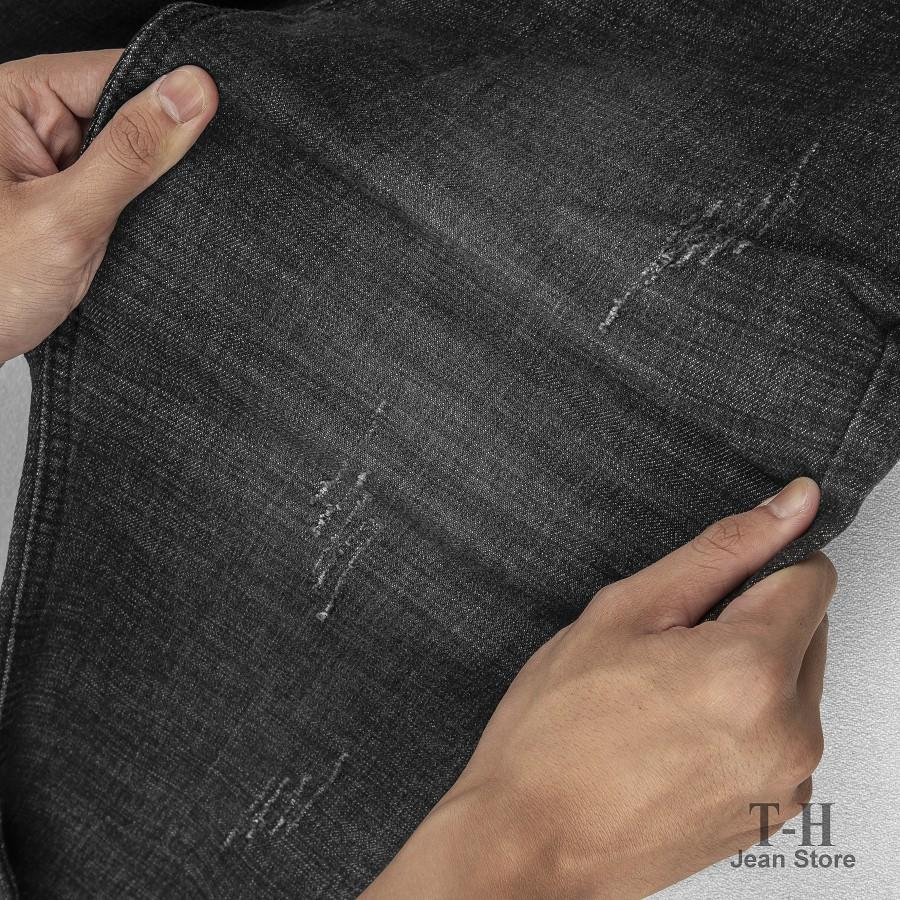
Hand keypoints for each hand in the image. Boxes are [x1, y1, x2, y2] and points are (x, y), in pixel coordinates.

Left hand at [0, 51, 217, 362]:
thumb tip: (191, 93)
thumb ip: (132, 153)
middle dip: (157, 155)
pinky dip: (139, 212)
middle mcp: (27, 123)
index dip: (167, 99)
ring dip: (148, 190)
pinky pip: (121, 190)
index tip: (214, 127)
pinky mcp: (66, 198)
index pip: (113, 73)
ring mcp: (49, 163)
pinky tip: (142, 233)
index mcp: (10, 100)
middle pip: (124, 111)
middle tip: (164, 197)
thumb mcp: (68, 216)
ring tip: (144, 222)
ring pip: (129, 155)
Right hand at [363, 477, 833, 898]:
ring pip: (793, 682)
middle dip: (747, 620)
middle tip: (667, 648)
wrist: (531, 841)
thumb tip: (792, 506)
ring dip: (746, 671)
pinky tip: (676, 735)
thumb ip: (720, 552)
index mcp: (752, 670)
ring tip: (663, 697)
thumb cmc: (556, 733)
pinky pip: (781, 734)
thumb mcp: (625, 612)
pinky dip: (744, 720)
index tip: (710, 589)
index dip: (755, 568)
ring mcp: (787, 780)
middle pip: (806, 629)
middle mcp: (789, 731)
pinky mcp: (774, 811)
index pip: (810, 577)